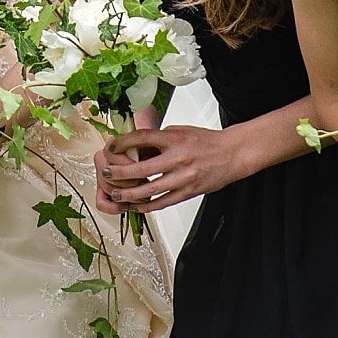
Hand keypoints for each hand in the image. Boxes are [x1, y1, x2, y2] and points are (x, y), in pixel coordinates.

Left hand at [93, 124, 244, 214]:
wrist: (232, 153)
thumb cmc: (205, 141)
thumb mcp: (180, 131)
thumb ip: (159, 138)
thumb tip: (135, 145)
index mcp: (174, 139)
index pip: (142, 138)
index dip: (123, 143)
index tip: (111, 148)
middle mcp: (178, 158)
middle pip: (142, 168)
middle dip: (120, 173)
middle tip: (106, 174)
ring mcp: (184, 177)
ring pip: (150, 190)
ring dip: (129, 194)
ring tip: (116, 195)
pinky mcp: (189, 192)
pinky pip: (164, 202)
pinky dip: (147, 206)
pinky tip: (136, 206)